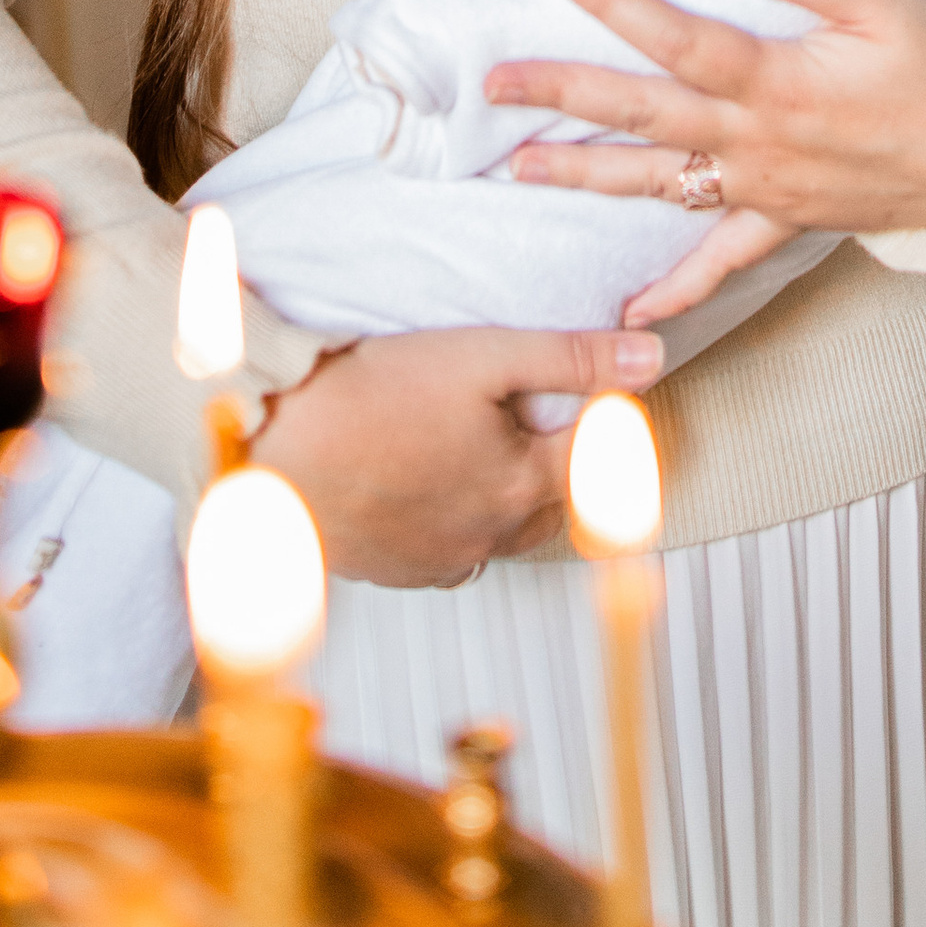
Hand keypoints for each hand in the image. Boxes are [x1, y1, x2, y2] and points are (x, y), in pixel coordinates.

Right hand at [250, 321, 662, 586]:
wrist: (274, 443)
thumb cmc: (372, 393)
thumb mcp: (483, 356)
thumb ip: (572, 359)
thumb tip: (652, 360)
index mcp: (521, 485)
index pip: (598, 459)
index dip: (607, 420)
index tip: (602, 394)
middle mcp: (490, 538)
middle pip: (553, 502)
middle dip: (562, 463)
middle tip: (543, 417)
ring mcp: (440, 561)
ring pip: (501, 530)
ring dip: (507, 495)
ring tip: (482, 447)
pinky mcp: (395, 571)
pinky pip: (450, 553)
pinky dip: (456, 520)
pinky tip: (430, 483)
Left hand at [487, 0, 925, 324]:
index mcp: (777, 83)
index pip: (676, 40)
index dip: (615, 6)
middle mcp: (758, 143)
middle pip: (642, 116)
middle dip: (561, 97)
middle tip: (493, 81)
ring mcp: (767, 190)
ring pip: (659, 185)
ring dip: (585, 177)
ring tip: (517, 169)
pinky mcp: (788, 221)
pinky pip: (722, 261)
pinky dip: (675, 288)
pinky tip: (629, 311)